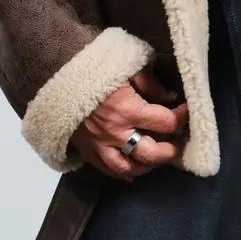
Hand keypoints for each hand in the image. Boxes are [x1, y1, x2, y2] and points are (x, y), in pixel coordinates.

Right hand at [73, 68, 187, 180]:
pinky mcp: (87, 150)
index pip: (166, 123)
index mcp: (128, 109)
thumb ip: (151, 84)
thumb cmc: (95, 68)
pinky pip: (108, 169)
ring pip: (130, 168)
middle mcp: (116, 132)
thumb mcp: (127, 67)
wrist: (56, 74)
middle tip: (175, 142)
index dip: (181, 118)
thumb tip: (171, 98)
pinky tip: (133, 167)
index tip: (184, 111)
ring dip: (147, 165)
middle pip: (152, 154)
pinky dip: (123, 172)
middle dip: (170, 150)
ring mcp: (100, 144)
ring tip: (155, 156)